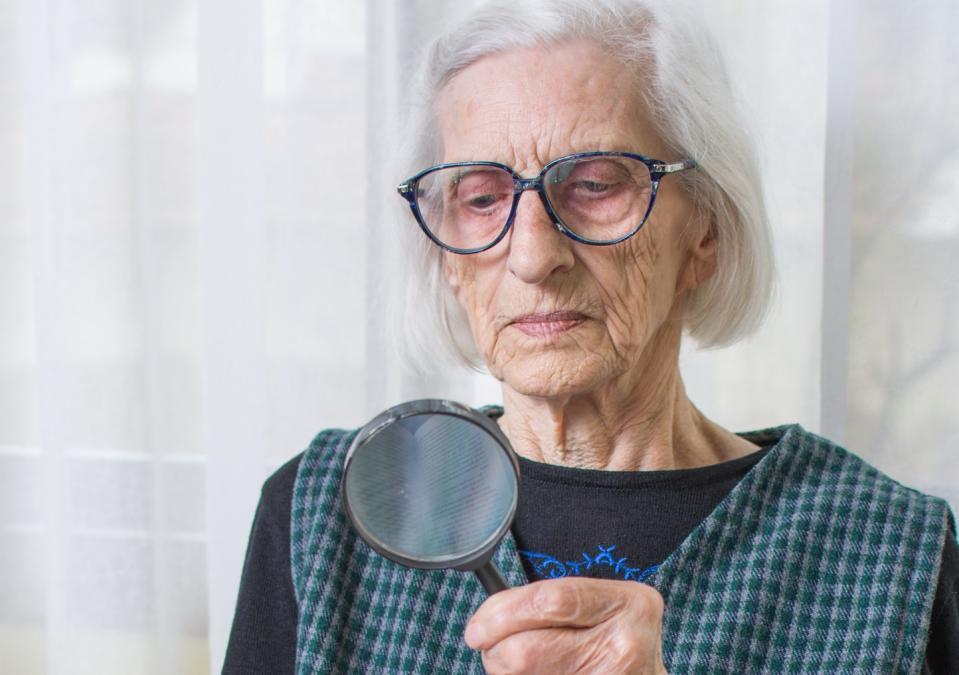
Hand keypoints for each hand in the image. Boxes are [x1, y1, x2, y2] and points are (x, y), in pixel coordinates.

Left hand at [464, 577, 667, 673]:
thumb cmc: (616, 637)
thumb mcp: (602, 606)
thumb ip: (554, 604)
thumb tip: (489, 620)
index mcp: (628, 603)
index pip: (549, 602)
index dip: (503, 613)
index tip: (478, 626)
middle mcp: (626, 646)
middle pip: (529, 651)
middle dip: (496, 650)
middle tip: (488, 647)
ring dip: (506, 673)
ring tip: (514, 664)